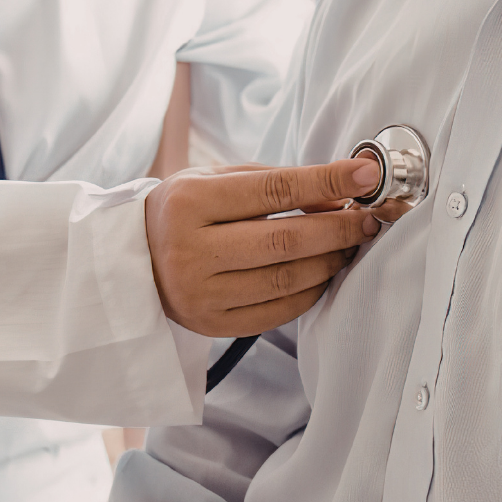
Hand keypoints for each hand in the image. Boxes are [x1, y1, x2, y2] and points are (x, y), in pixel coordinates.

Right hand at [145, 157, 381, 336]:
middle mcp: (191, 251)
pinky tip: (323, 273)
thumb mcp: (216, 180)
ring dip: (330, 261)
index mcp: (189, 202)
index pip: (274, 191)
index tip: (367, 176)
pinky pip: (277, 312)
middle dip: (338, 228)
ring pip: (285, 280)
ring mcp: (200, 294)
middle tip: (368, 219)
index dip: (327, 181)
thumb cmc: (184, 211)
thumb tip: (338, 194)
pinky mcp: (211, 325)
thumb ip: (273, 183)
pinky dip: (310, 292)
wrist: (133, 258)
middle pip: (285, 241)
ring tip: (349, 244)